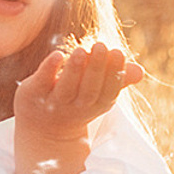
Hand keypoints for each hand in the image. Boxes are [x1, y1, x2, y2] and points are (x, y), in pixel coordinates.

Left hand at [14, 41, 144, 173]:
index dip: (114, 74)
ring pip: (66, 88)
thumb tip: (140, 71)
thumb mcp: (98, 93)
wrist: (42, 128)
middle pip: (88, 91)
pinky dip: (49, 70)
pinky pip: (41, 83)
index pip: (108, 92)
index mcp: (95, 106)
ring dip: (75, 69)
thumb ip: (117, 79)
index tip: (118, 52)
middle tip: (101, 45)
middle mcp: (75, 108)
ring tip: (83, 50)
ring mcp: (53, 104)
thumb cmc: (76, 102)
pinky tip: (58, 55)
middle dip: (96, 69)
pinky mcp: (33, 95)